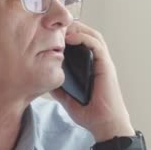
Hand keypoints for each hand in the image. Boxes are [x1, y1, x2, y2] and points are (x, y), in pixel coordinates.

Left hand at [50, 21, 133, 141]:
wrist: (104, 124)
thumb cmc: (89, 114)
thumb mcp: (66, 98)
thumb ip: (58, 86)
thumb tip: (44, 77)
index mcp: (90, 67)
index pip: (81, 43)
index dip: (68, 34)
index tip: (52, 31)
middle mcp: (98, 61)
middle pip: (87, 35)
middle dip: (72, 27)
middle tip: (55, 25)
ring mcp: (103, 63)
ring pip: (93, 36)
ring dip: (78, 29)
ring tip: (62, 28)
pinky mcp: (106, 66)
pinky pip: (97, 45)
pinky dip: (84, 38)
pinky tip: (70, 38)